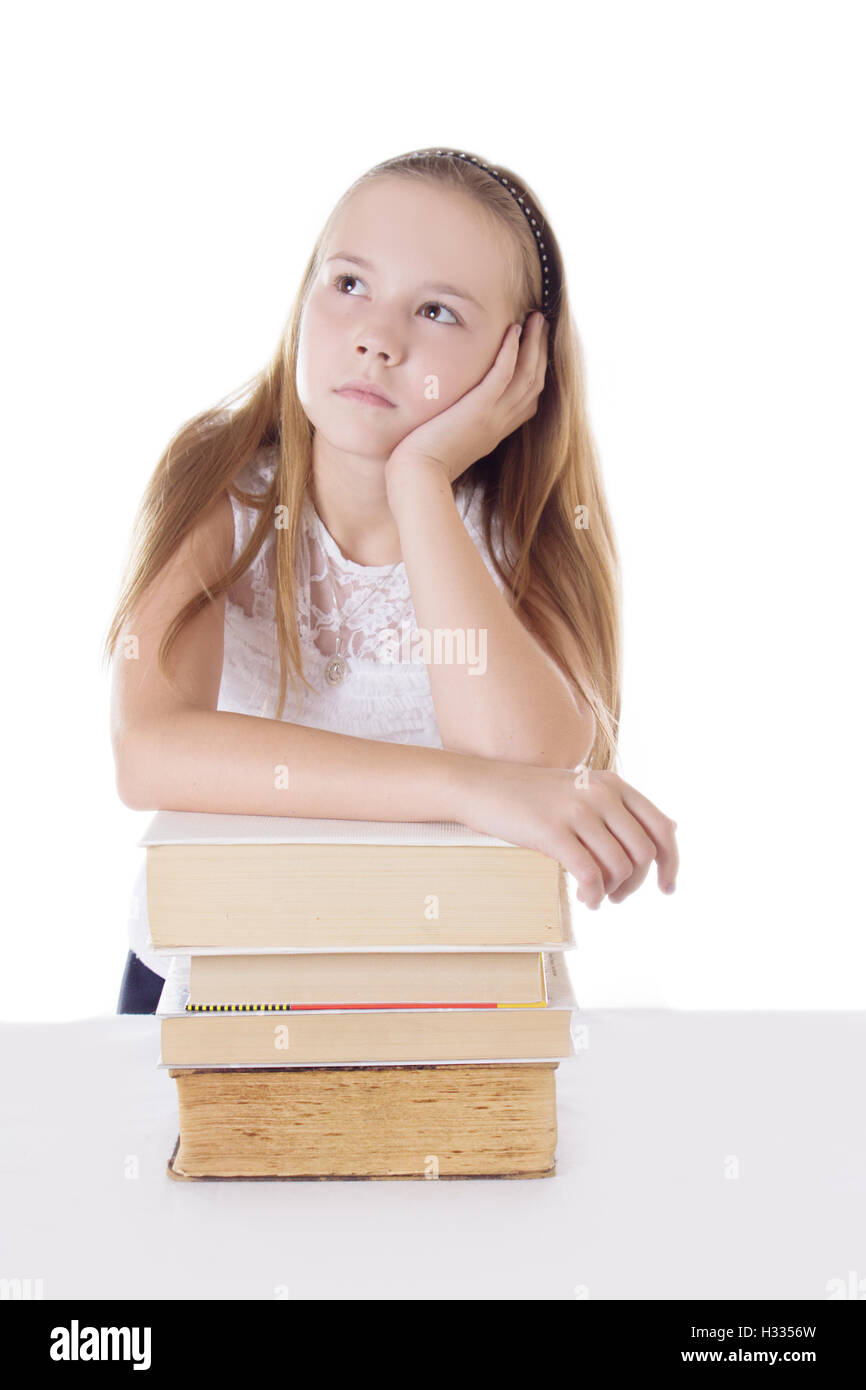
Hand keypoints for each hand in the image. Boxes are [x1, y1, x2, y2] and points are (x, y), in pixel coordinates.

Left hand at [385, 311, 549, 491]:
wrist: (416, 478)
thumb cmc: (421, 466)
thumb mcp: (445, 442)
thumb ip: (453, 426)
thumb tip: (443, 417)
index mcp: (493, 432)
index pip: (526, 401)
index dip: (535, 373)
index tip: (534, 350)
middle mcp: (499, 425)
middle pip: (534, 383)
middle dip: (540, 352)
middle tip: (541, 325)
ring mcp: (492, 418)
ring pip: (527, 375)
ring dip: (533, 344)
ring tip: (535, 319)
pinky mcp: (477, 411)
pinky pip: (502, 375)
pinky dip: (511, 351)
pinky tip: (513, 330)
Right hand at [454, 761, 678, 908]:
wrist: (484, 786)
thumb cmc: (535, 796)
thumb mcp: (585, 790)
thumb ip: (624, 807)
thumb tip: (672, 828)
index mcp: (615, 784)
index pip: (662, 828)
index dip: (671, 863)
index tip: (667, 888)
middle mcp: (602, 794)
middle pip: (643, 853)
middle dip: (635, 883)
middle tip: (618, 896)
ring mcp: (578, 811)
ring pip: (619, 866)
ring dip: (613, 892)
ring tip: (596, 896)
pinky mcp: (553, 832)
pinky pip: (590, 874)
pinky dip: (594, 894)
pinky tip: (585, 898)